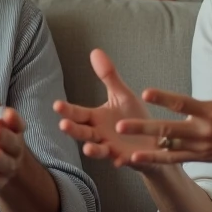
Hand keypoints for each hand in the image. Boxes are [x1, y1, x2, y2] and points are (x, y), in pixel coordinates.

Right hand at [53, 49, 168, 174]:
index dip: (67, 110)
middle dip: (73, 130)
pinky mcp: (127, 159)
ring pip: (99, 150)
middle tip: (63, 125)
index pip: (78, 114)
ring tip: (88, 149)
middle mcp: (100, 135)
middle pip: (83, 133)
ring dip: (93, 150)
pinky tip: (120, 160)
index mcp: (95, 118)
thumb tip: (94, 51)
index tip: (56, 104)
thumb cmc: (134, 116)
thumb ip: (108, 76)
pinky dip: (121, 161)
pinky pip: (123, 161)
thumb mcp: (122, 94)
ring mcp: (112, 149)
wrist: (156, 139)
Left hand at [117, 50, 211, 169]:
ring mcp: (200, 146)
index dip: (163, 98)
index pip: (183, 103)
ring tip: (122, 143)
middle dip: (144, 127)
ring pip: (167, 145)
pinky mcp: (199, 157)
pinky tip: (136, 157)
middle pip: (168, 128)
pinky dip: (155, 159)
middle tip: (120, 124)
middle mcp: (203, 130)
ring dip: (144, 144)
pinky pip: (174, 159)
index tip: (145, 93)